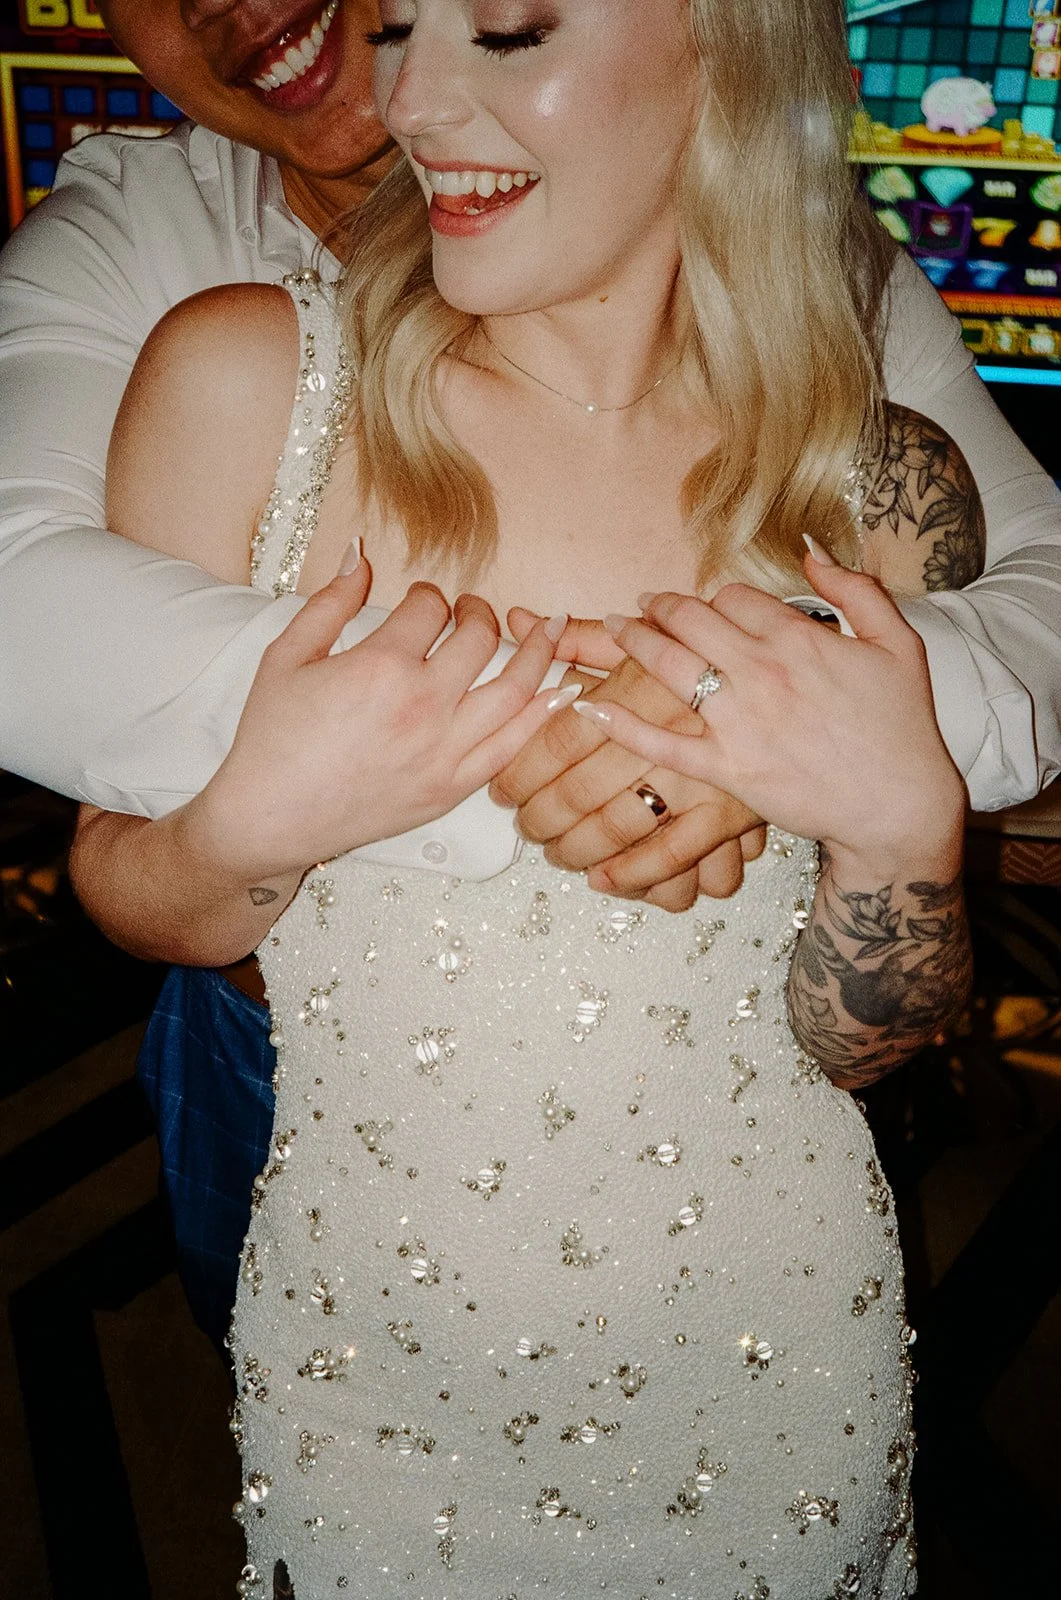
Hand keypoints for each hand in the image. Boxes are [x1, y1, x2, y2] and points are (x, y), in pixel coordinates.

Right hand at [182, 560, 566, 886]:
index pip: (429, 608)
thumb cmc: (272, 739)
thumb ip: (330, 601)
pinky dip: (543, 714)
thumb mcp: (286, 655)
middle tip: (472, 611)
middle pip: (478, 638)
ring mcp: (444, 750)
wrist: (270, 817)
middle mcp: (422, 705)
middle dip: (479, 613)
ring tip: (550, 629)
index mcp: (381, 666)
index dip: (428, 595)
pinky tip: (562, 689)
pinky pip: (514, 746)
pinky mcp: (452, 786)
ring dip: (538, 650)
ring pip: (515, 689)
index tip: (421, 602)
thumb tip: (361, 555)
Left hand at [491, 647, 764, 909]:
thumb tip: (520, 620)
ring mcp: (699, 776)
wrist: (805, 689)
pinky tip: (605, 878)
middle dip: (541, 818)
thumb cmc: (713, 664)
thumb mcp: (650, 641)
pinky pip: (674, 856)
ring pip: (618, 828)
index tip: (503, 789)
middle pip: (579, 790)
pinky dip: (634, 874)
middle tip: (528, 827)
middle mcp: (666, 732)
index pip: (558, 740)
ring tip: (560, 852)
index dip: (521, 772)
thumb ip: (583, 638)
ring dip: (578, 849)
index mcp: (640, 686)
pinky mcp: (730, 812)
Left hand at [574, 548, 965, 884]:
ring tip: (616, 627)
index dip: (717, 599)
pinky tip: (590, 708)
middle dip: (663, 607)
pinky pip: (663, 743)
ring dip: (634, 640)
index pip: (734, 598)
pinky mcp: (727, 769)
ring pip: (669, 666)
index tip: (710, 608)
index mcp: (799, 639)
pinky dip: (622, 725)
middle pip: (691, 621)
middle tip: (646, 606)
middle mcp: (762, 672)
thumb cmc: (904, 727)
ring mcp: (740, 722)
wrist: (900, 805)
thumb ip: (857, 588)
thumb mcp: (900, 643)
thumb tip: (813, 549)